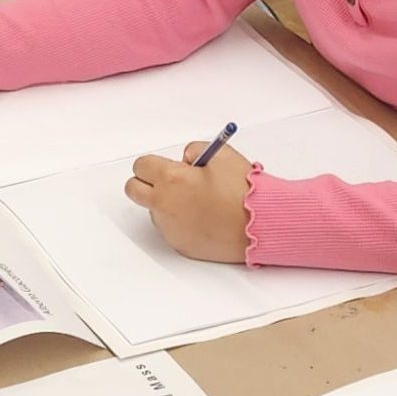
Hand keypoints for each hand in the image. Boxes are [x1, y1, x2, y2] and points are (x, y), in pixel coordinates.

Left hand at [125, 142, 254, 263]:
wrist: (262, 223)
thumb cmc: (245, 190)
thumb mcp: (222, 154)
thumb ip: (195, 151)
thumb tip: (184, 160)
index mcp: (171, 179)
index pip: (141, 166)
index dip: (154, 165)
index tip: (165, 167)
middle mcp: (164, 204)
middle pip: (134, 190)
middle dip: (146, 183)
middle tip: (168, 183)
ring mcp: (170, 227)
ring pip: (154, 211)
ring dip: (166, 204)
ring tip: (199, 203)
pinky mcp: (179, 245)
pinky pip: (171, 229)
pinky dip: (181, 223)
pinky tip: (205, 219)